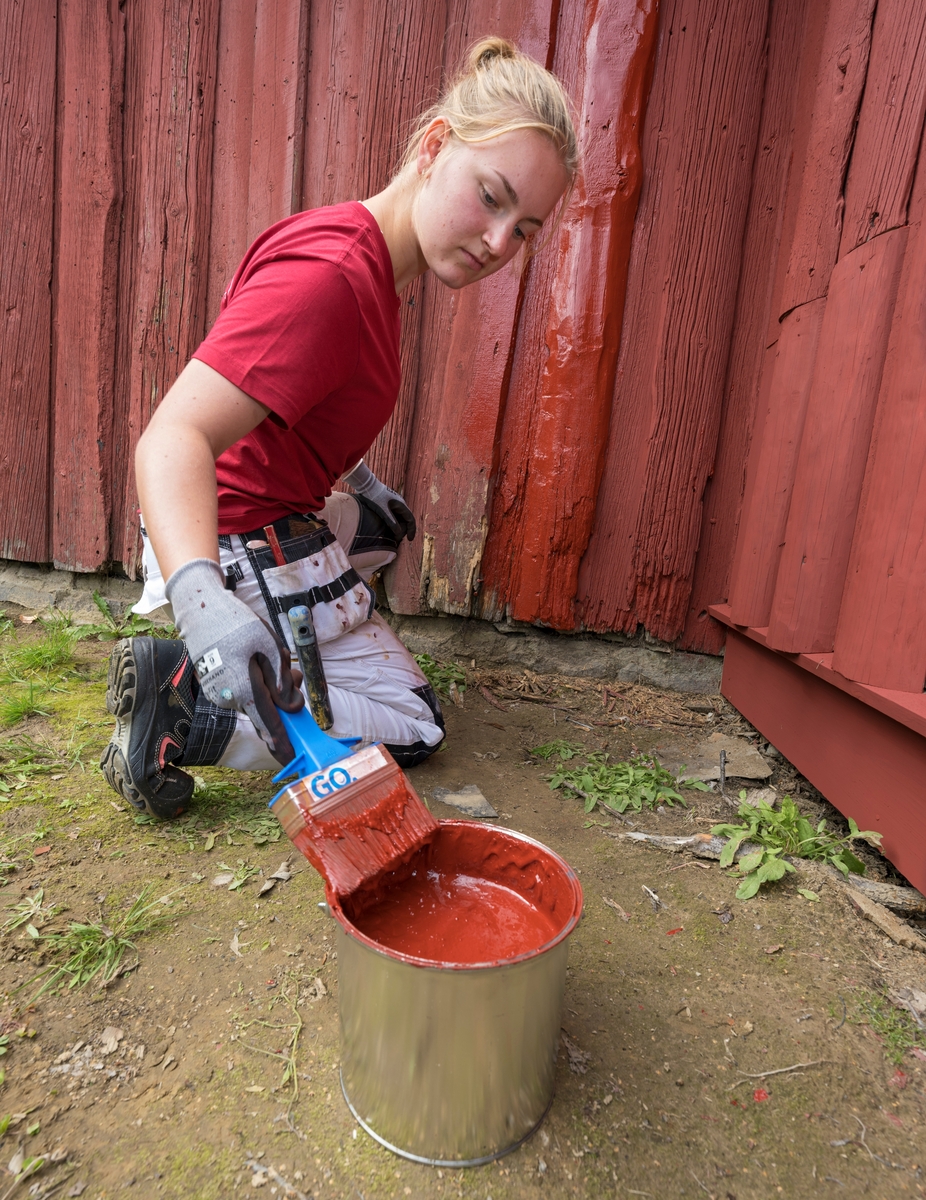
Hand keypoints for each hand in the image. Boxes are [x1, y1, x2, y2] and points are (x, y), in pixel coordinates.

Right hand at [165, 558, 303, 757]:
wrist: (200, 610)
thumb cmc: (238, 624)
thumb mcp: (270, 645)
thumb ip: (282, 679)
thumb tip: (290, 707)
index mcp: (245, 688)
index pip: (269, 723)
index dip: (282, 742)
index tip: (292, 761)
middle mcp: (229, 698)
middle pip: (266, 711)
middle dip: (283, 702)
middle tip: (293, 676)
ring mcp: (219, 695)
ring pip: (255, 702)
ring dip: (270, 691)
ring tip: (276, 662)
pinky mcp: (214, 688)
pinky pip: (243, 694)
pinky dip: (257, 685)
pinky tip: (259, 663)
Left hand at [342, 460, 416, 541]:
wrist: (367, 486)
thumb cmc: (375, 498)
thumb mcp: (384, 512)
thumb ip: (392, 523)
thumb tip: (399, 534)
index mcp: (402, 505)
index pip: (410, 520)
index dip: (411, 530)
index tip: (409, 539)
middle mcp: (400, 504)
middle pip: (405, 519)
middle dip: (403, 530)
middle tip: (396, 539)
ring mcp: (394, 503)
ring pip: (399, 517)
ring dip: (398, 526)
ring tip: (393, 535)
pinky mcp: (388, 503)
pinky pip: (394, 515)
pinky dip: (393, 522)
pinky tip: (388, 527)